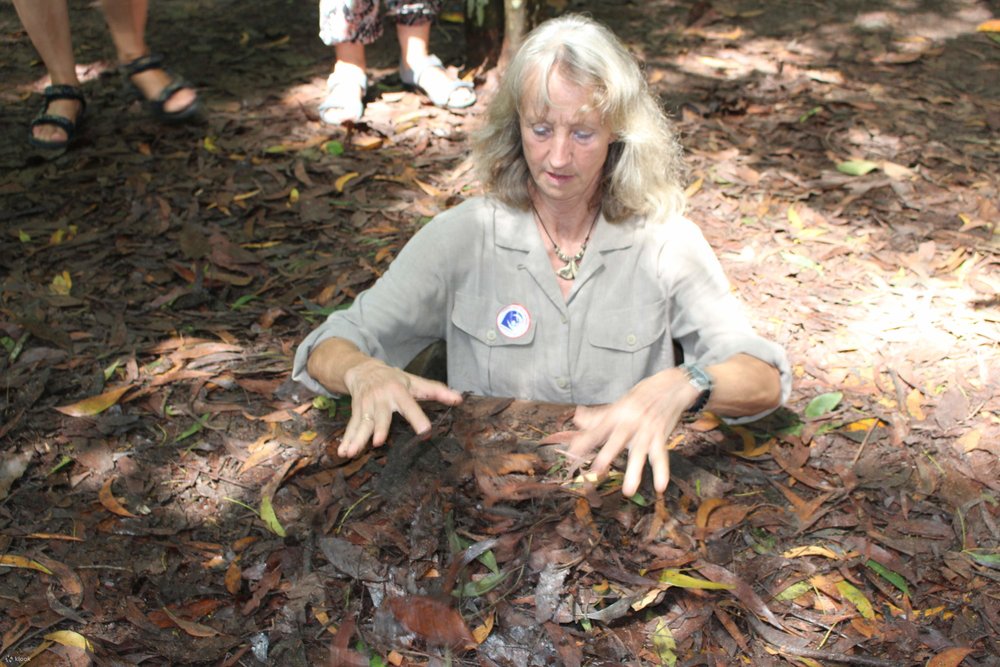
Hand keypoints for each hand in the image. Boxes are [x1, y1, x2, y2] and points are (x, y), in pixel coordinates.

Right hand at [339, 359, 462, 457]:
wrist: (363, 369)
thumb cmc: (394, 378)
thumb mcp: (415, 381)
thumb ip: (437, 391)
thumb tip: (460, 399)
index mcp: (398, 392)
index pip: (410, 407)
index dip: (418, 419)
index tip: (426, 432)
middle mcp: (381, 399)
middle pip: (381, 416)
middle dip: (379, 428)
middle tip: (379, 442)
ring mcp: (367, 406)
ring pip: (362, 424)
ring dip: (357, 438)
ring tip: (352, 452)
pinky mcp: (356, 412)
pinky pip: (351, 427)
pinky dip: (347, 440)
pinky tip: (343, 452)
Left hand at [565, 368, 696, 496]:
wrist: (673, 386)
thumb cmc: (643, 395)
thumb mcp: (620, 402)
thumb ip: (599, 415)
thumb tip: (577, 417)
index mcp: (618, 413)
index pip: (598, 428)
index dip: (585, 440)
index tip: (572, 453)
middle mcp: (631, 421)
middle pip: (618, 439)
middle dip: (607, 455)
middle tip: (596, 471)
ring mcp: (647, 430)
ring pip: (640, 452)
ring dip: (635, 472)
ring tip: (628, 491)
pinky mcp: (661, 436)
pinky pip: (661, 456)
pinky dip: (662, 472)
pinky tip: (660, 487)